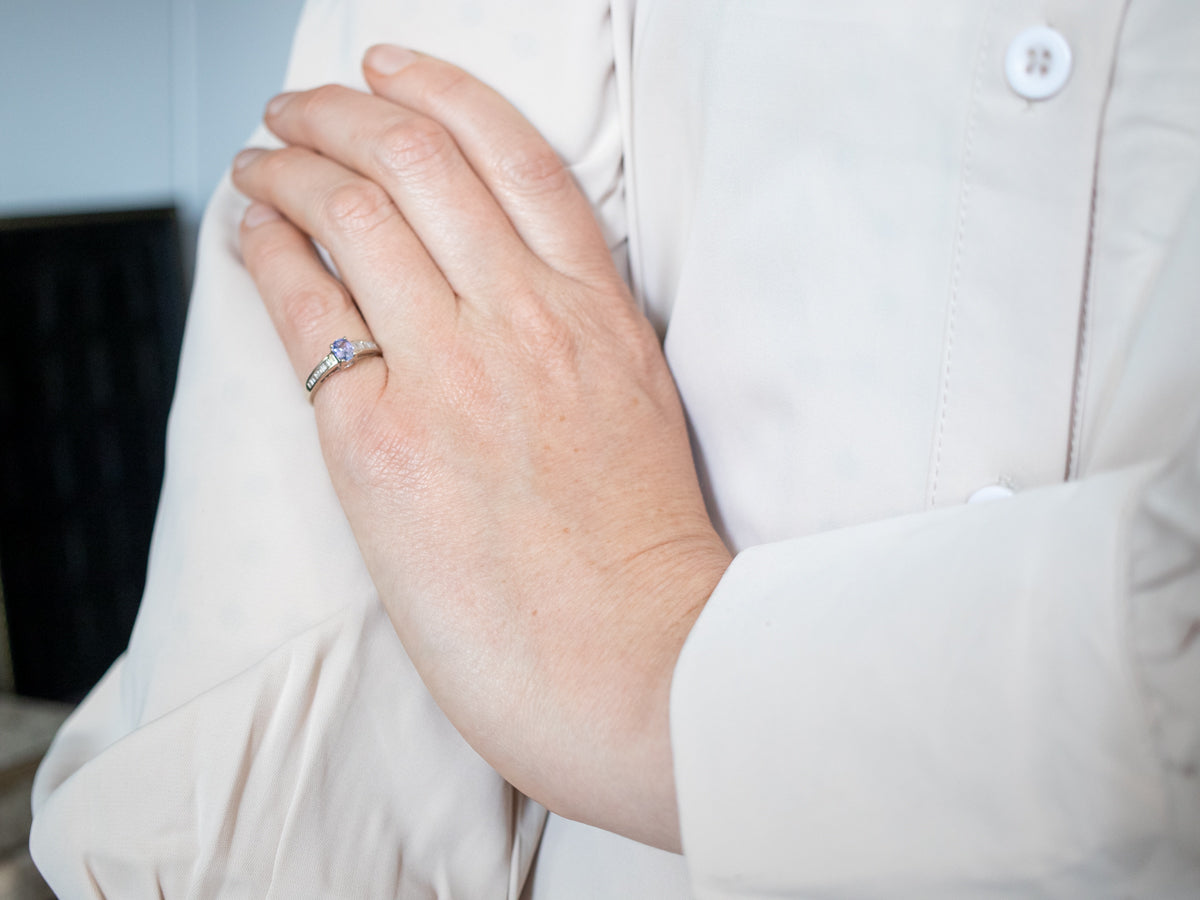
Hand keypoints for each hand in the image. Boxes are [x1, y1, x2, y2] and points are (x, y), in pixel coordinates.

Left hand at [231, 45, 730, 851]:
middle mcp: (529, 321)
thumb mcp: (636, 411)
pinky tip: (248, 232)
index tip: (393, 69)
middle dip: (344, 112)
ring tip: (261, 159)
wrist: (641, 663)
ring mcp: (457, 373)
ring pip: (355, 212)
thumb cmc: (641, 560)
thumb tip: (498, 288)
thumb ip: (577, 335)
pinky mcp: (384, 441)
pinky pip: (306, 308)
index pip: (514, 156)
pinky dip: (266, 249)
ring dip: (292, 165)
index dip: (442, 91)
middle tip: (303, 108)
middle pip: (419, 161)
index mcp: (600, 313)